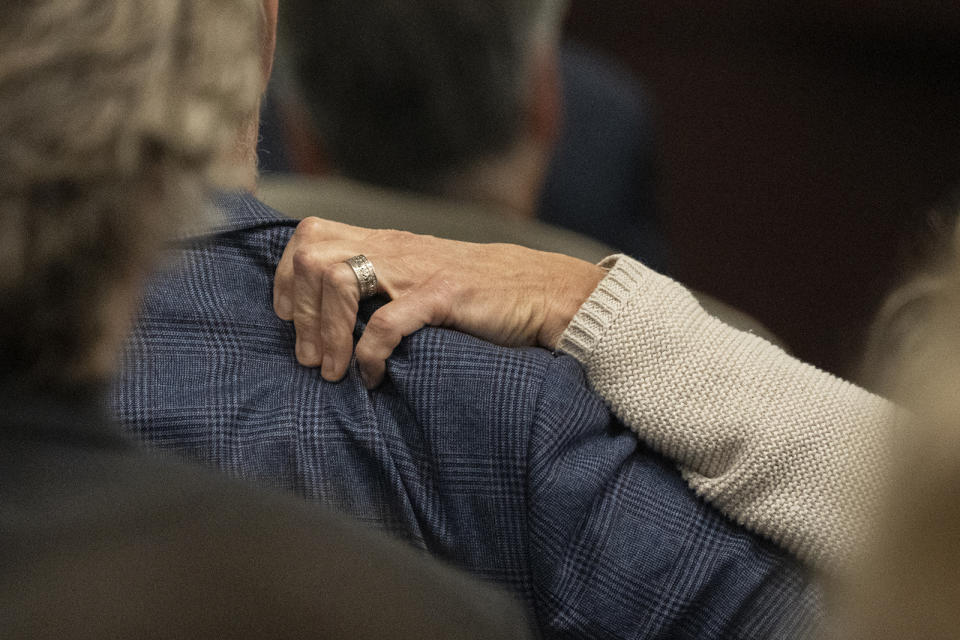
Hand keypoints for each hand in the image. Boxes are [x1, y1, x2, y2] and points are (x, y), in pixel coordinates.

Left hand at [273, 217, 605, 386]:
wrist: (545, 289)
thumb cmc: (485, 293)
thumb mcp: (425, 276)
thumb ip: (386, 282)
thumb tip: (339, 315)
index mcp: (388, 243)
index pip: (312, 236)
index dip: (287, 275)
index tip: (289, 317)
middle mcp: (396, 249)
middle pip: (312, 254)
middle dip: (299, 310)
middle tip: (309, 356)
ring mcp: (418, 270)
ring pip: (339, 282)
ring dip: (325, 333)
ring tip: (332, 371)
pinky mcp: (444, 297)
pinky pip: (386, 323)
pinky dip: (369, 355)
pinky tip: (373, 377)